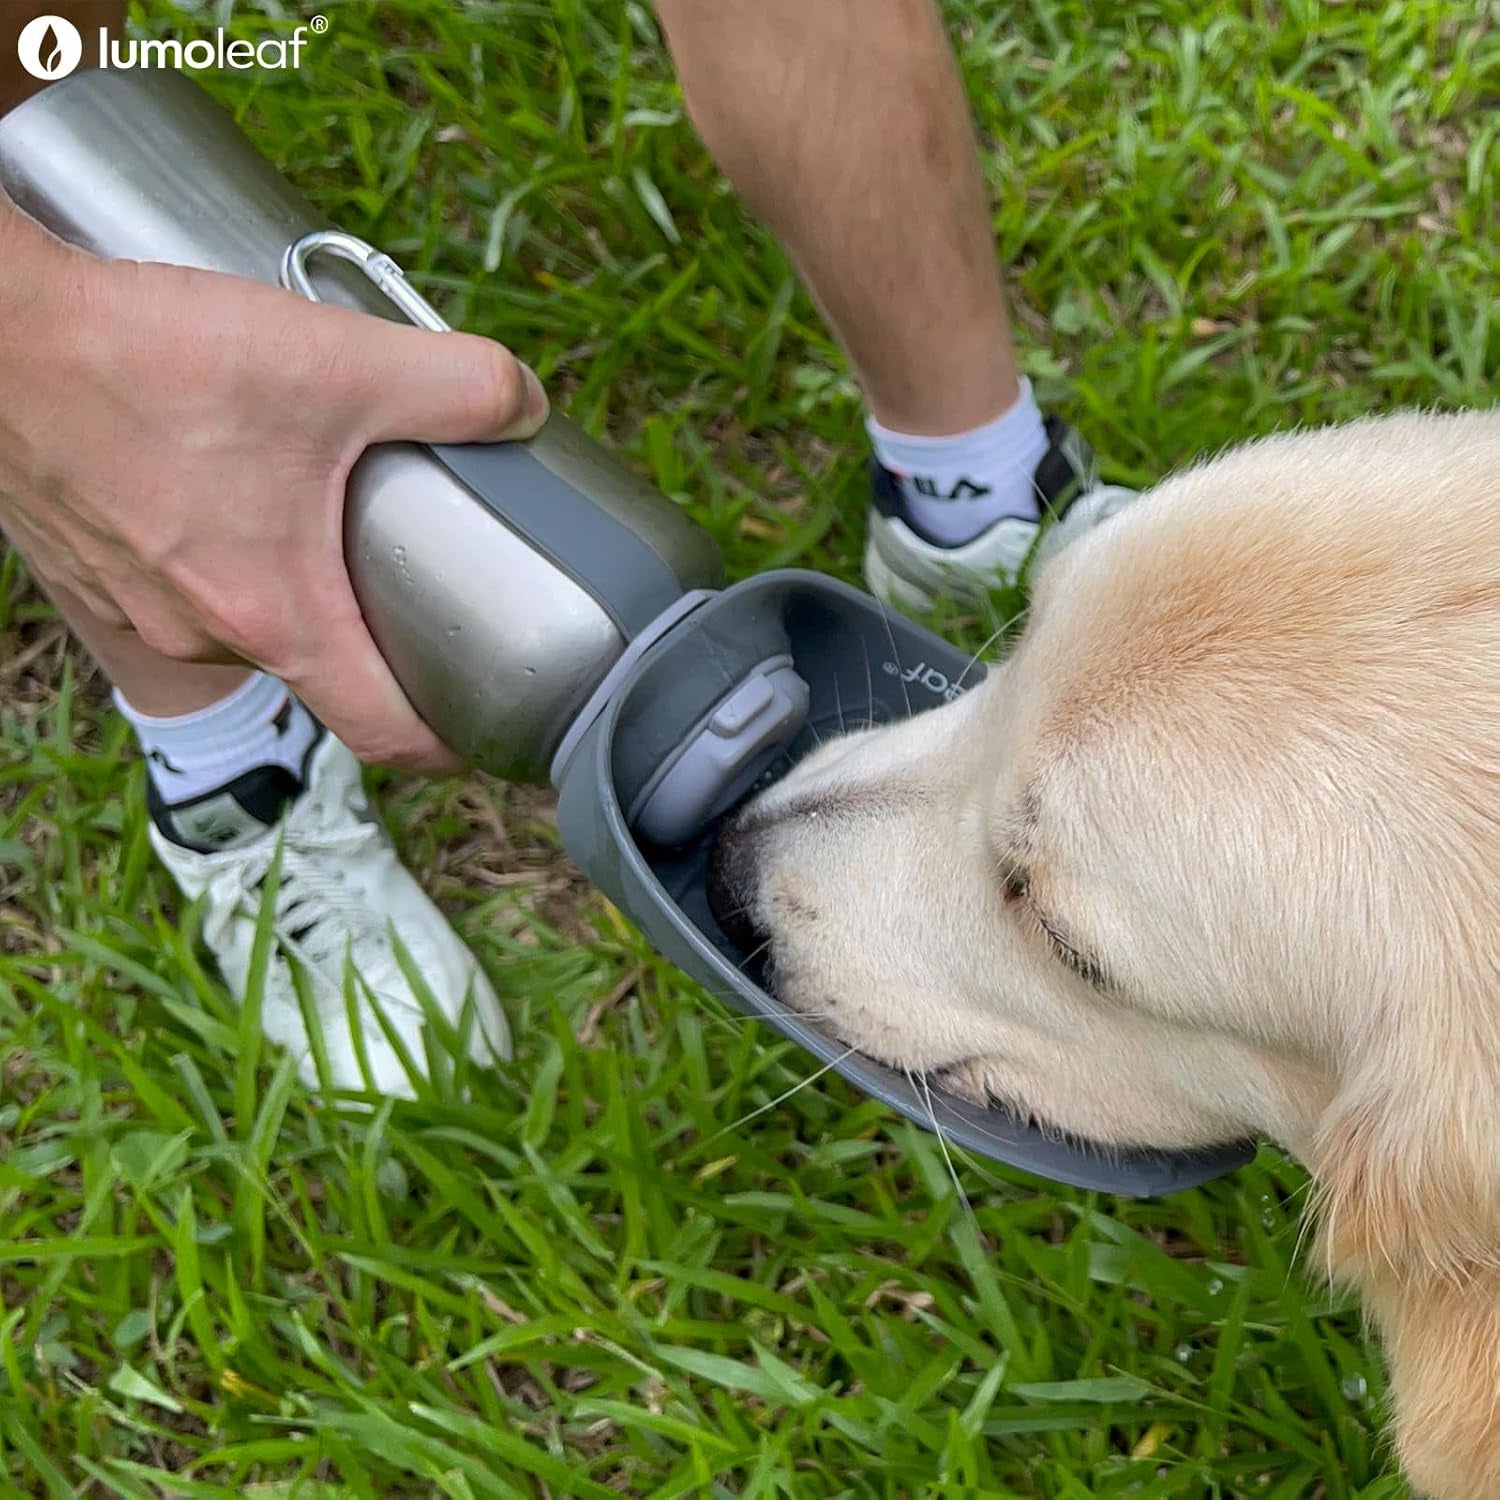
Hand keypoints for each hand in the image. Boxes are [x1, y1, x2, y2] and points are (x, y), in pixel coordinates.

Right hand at [0, 205, 547, 770]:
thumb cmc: (150, 358)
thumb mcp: (336, 366)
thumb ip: (455, 388)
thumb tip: (524, 405)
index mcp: (274, 617)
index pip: (383, 734)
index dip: (446, 748)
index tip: (481, 735)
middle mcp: (200, 636)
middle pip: (318, 665)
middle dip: (368, 624)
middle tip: (408, 563)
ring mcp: (137, 608)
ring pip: (245, 619)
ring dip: (288, 577)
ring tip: (314, 503)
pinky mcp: (93, 567)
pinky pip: (181, 583)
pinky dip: (221, 551)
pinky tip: (229, 480)